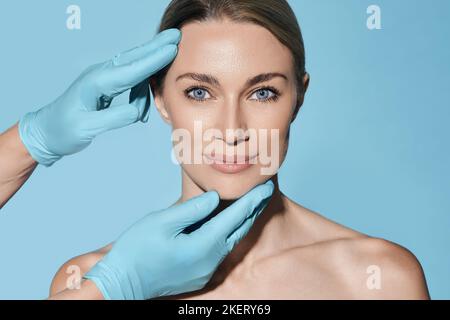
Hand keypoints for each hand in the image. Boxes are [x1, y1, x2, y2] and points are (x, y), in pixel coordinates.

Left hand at [18, 28, 180, 166]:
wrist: (47, 132)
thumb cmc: (63, 130)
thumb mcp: (87, 128)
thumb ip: (115, 117)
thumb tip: (138, 111)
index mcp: (96, 83)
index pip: (131, 70)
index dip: (153, 60)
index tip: (172, 49)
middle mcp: (100, 76)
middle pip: (134, 58)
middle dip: (156, 47)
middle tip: (175, 36)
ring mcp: (103, 79)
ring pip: (134, 68)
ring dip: (152, 72)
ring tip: (160, 88)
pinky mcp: (106, 86)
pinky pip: (130, 80)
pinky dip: (142, 89)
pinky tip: (145, 103)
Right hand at [83, 180, 274, 299]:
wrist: (122, 283)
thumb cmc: (137, 251)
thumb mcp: (163, 221)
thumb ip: (194, 209)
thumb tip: (215, 198)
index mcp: (204, 245)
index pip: (236, 217)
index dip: (252, 200)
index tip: (266, 186)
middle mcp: (211, 260)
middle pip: (239, 230)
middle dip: (254, 210)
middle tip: (265, 192)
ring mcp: (206, 270)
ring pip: (231, 241)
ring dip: (242, 222)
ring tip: (251, 205)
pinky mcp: (199, 275)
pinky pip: (220, 251)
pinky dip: (229, 234)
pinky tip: (228, 225)